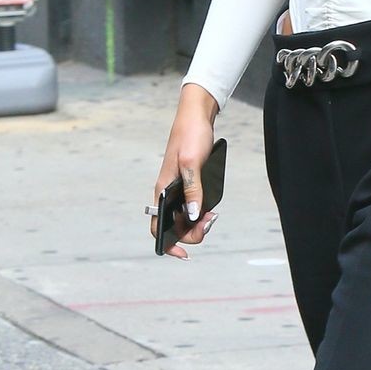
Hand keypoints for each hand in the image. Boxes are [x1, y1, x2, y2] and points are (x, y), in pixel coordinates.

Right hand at [152, 85, 220, 260]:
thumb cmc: (191, 136)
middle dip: (192, 232)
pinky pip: (194, 205)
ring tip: (213, 214)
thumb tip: (193, 215)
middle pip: (175, 227)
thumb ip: (193, 190)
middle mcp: (167, 193)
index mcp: (162, 190)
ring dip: (199, 222)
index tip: (184, 253)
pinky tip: (212, 205)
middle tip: (210, 221)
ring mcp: (178, 189)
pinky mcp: (189, 184)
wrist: (197, 116)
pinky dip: (203, 210)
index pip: (157, 227)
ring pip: (186, 218)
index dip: (168, 244)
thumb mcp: (193, 163)